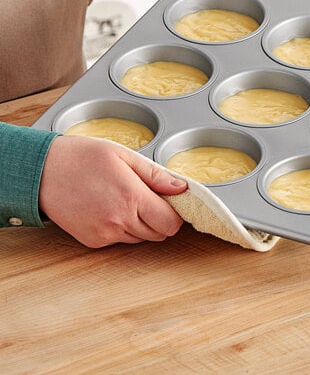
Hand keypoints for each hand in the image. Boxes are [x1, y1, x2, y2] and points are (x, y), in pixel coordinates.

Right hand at [39, 136, 187, 247]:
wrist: (42, 171)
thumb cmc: (83, 157)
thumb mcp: (124, 155)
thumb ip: (155, 175)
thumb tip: (181, 188)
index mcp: (132, 196)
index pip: (170, 223)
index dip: (175, 214)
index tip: (171, 202)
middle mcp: (119, 220)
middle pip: (158, 234)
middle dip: (160, 218)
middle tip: (148, 198)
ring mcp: (105, 234)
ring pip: (140, 238)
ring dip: (142, 224)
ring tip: (126, 200)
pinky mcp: (92, 241)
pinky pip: (120, 240)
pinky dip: (122, 228)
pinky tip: (110, 208)